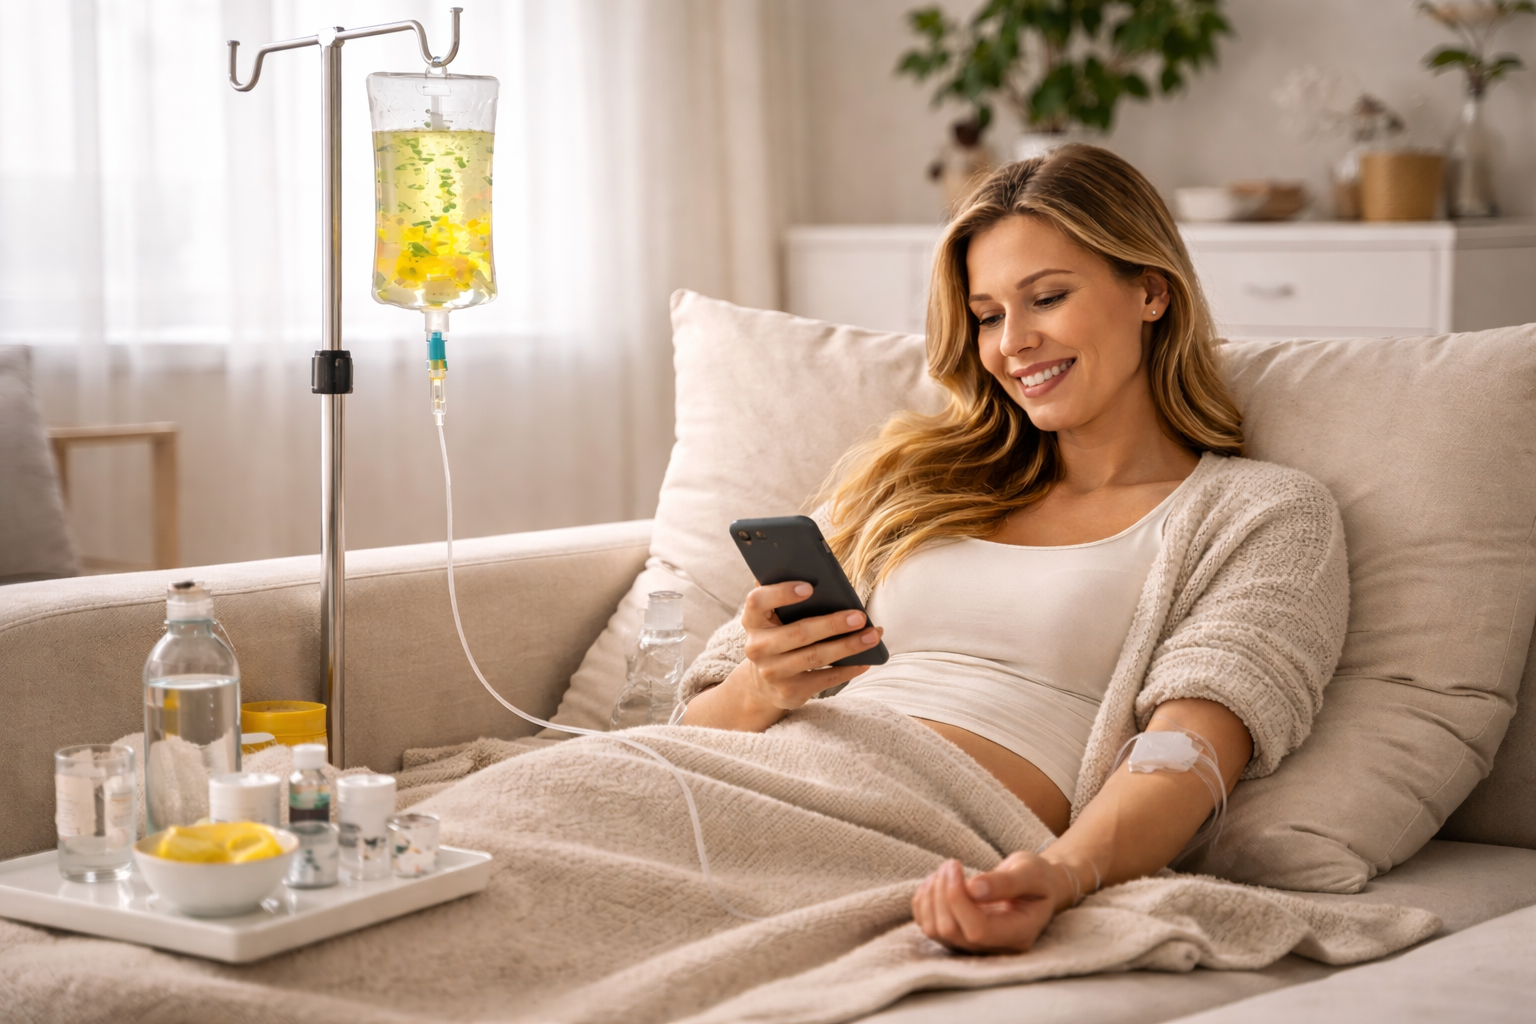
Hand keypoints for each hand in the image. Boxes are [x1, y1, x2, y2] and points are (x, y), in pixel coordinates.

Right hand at [722, 581, 883, 722]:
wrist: (763, 684)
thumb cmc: (779, 638)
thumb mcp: (773, 619)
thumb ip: (786, 599)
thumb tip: (821, 578)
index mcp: (752, 620)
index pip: (758, 601)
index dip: (782, 593)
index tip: (809, 587)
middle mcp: (757, 647)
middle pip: (798, 633)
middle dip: (832, 624)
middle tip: (859, 616)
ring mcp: (772, 672)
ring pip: (814, 657)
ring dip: (847, 646)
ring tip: (872, 636)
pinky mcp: (789, 692)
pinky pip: (824, 679)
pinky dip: (847, 669)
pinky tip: (865, 660)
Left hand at [912, 853, 1077, 953]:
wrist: (1036, 888)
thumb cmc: (1038, 879)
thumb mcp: (1031, 873)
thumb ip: (1006, 882)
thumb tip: (972, 888)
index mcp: (1018, 935)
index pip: (977, 931)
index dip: (958, 899)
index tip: (956, 865)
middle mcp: (994, 948)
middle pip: (950, 931)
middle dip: (942, 892)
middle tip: (951, 863)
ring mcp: (973, 946)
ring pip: (934, 930)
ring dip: (930, 895)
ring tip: (945, 869)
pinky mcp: (957, 937)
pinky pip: (927, 925)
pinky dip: (923, 901)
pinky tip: (936, 882)